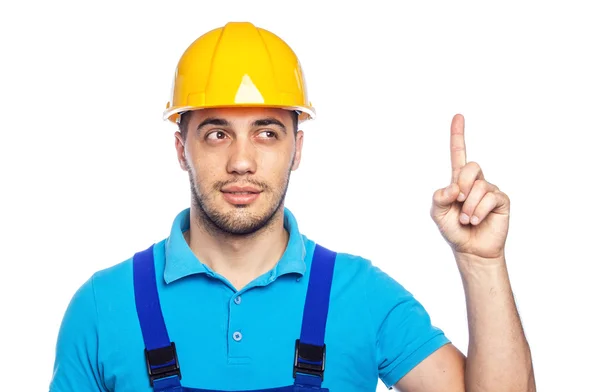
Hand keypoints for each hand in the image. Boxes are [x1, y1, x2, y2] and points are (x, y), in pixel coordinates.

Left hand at [430, 114, 509, 259]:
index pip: (458, 154)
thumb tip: (453, 187)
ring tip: (466, 219)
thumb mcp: (437, 213)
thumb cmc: (454, 230)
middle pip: (471, 167)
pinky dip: (478, 211)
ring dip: (468, 206)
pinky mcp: (501, 201)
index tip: (458, 116)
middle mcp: (475, 182)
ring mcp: (490, 190)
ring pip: (480, 187)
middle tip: (458, 201)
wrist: (470, 249)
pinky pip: (490, 198)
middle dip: (462, 184)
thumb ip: (439, 197)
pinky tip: (476, 220)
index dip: (458, 135)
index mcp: (458, 181)